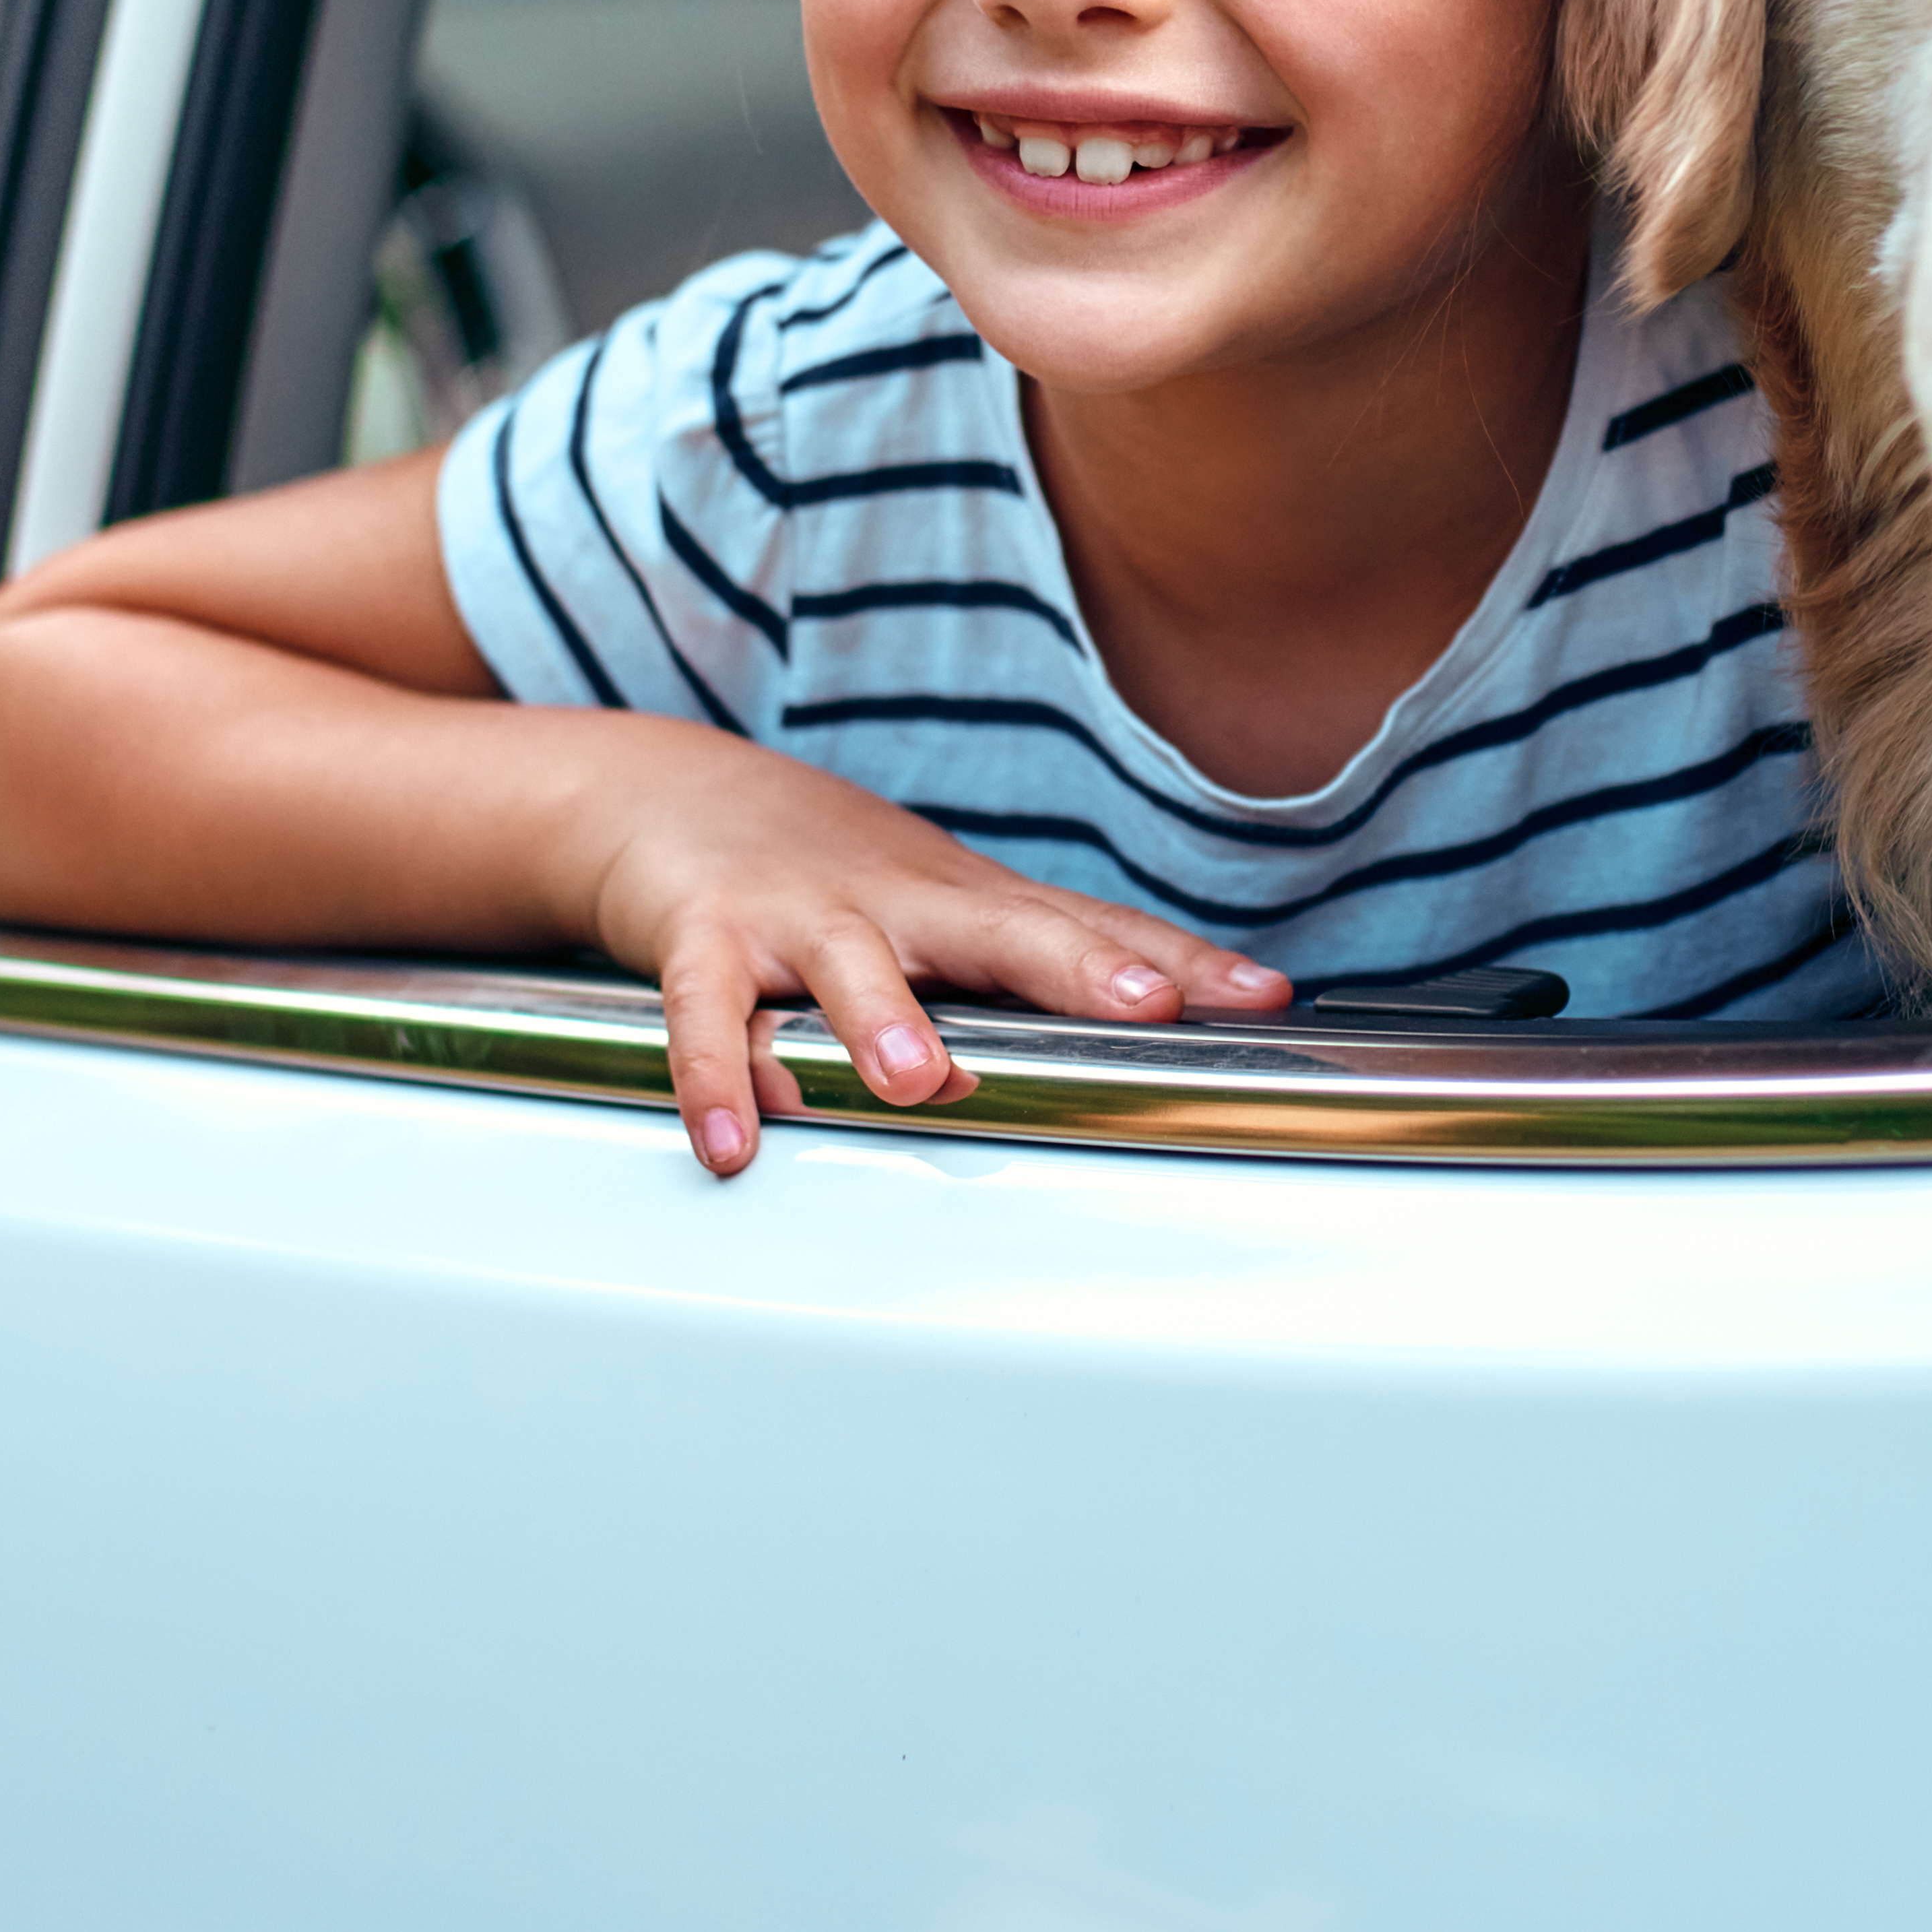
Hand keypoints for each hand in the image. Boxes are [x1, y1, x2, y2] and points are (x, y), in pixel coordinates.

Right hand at [566, 741, 1286, 1175]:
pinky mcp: (706, 937)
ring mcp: (801, 916)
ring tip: (917, 1079)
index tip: (1259, 995)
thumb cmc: (830, 869)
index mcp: (964, 903)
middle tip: (1141, 1005)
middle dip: (1076, 967)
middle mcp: (897, 904)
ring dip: (884, 1021)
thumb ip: (1041, 959)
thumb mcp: (946, 904)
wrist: (672, 793)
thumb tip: (1173, 1007)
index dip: (1176, 963)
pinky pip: (709, 1013)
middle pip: (1000, 930)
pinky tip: (734, 1139)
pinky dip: (715, 1076)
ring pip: (852, 966)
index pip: (1088, 928)